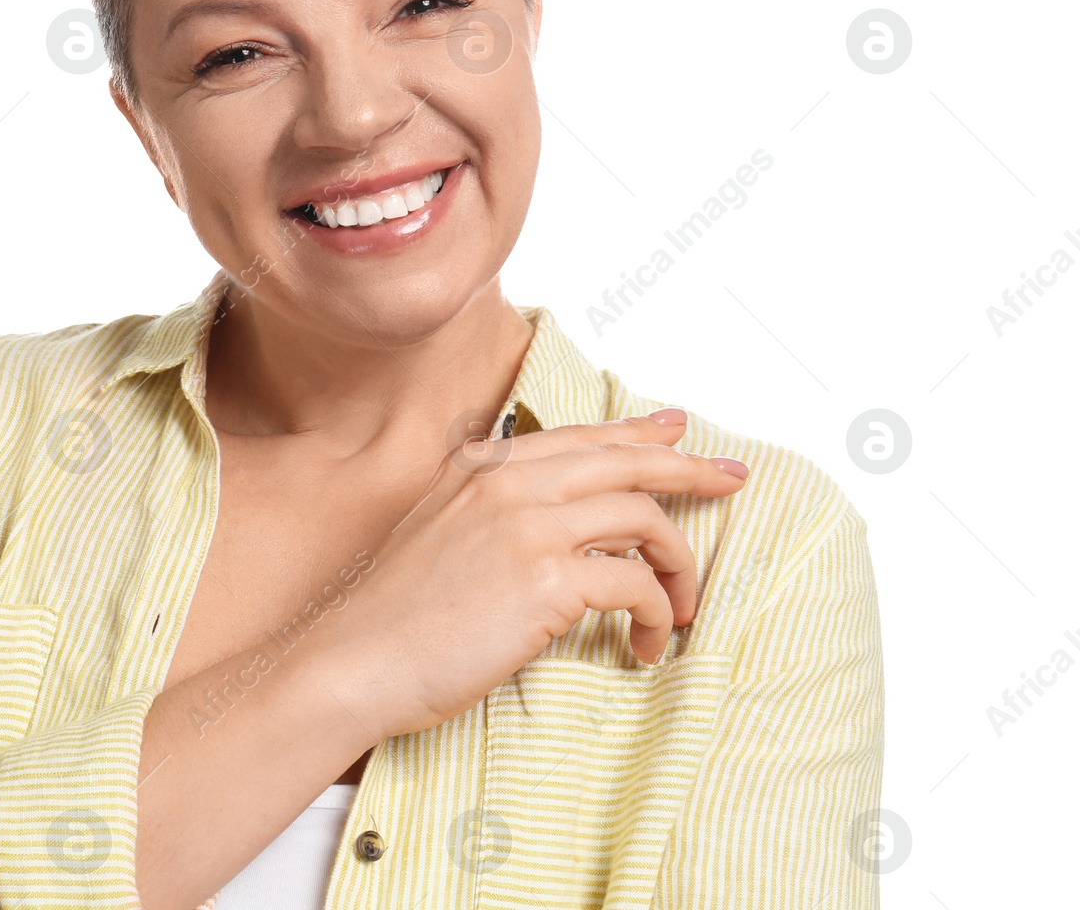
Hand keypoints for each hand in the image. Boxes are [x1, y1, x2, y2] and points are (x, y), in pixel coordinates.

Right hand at [301, 409, 747, 741]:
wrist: (357, 658)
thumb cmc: (395, 612)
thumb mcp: (436, 529)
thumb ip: (489, 505)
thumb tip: (554, 512)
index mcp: (481, 466)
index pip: (581, 436)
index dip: (638, 431)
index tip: (679, 429)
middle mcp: (508, 482)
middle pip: (626, 459)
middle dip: (689, 468)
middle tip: (731, 479)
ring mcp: (528, 526)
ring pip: (643, 516)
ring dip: (678, 562)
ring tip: (684, 603)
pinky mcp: (546, 580)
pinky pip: (636, 582)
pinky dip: (658, 614)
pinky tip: (649, 643)